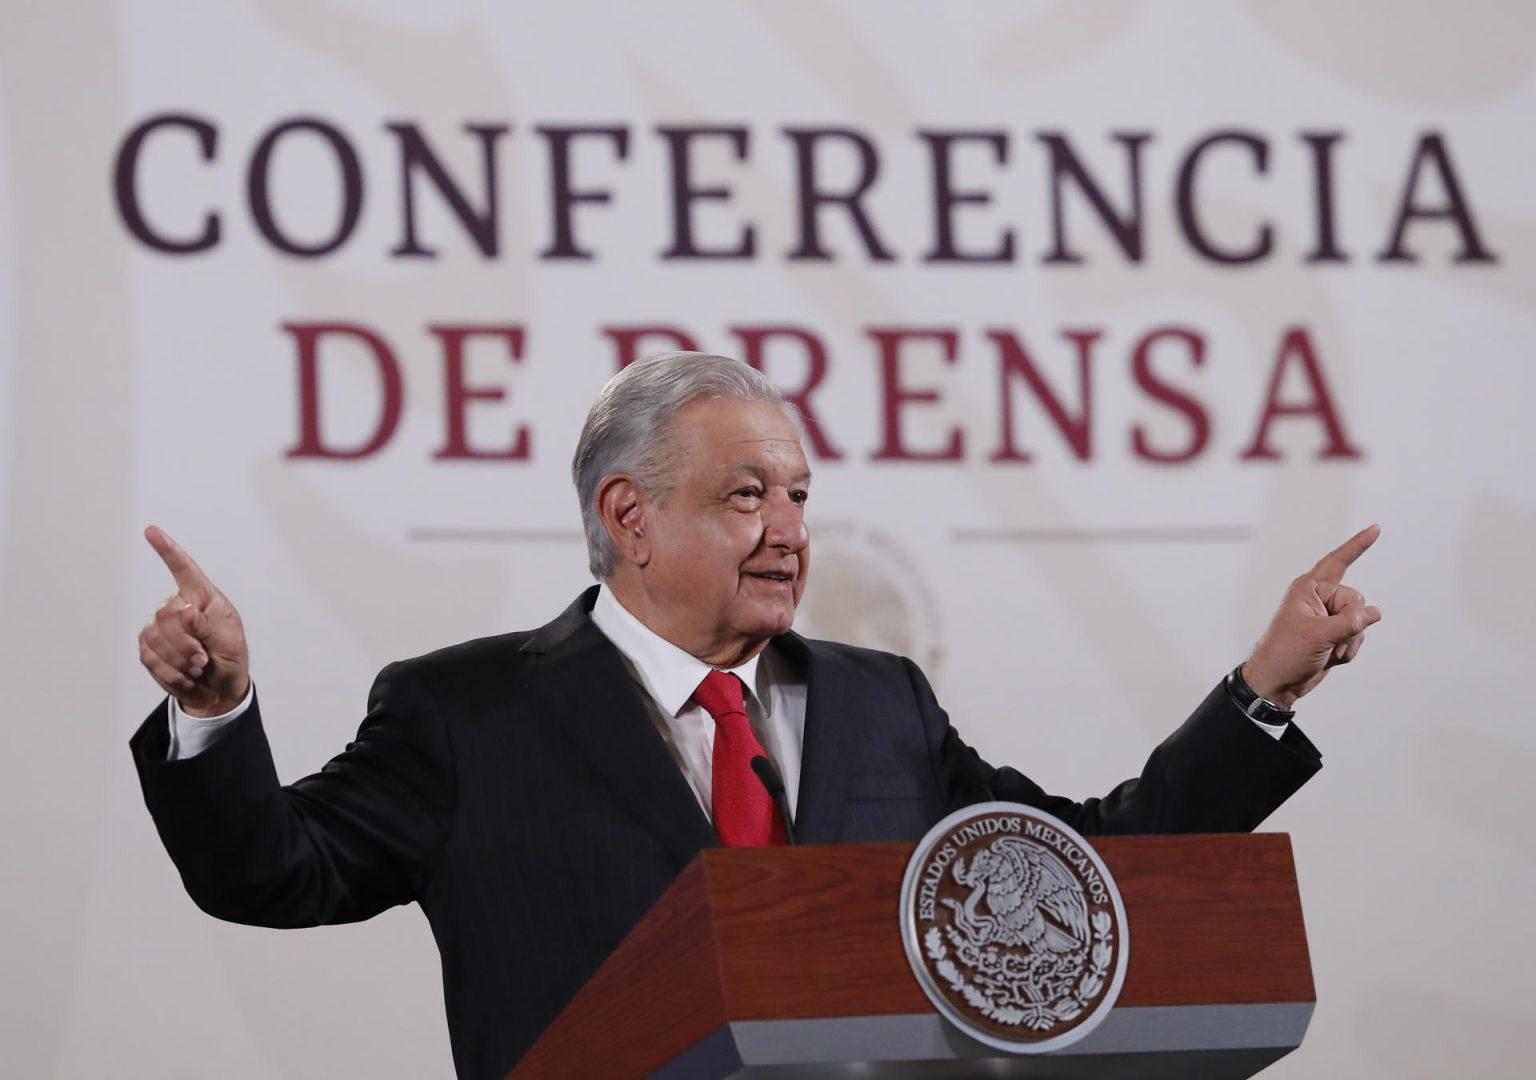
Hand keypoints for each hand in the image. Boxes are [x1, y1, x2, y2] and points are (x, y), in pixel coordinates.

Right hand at [138, 525, 249, 717]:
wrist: (217, 689)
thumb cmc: (229, 658)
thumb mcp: (230, 641)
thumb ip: (208, 626)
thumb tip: (186, 611)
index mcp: (203, 598)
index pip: (184, 569)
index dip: (167, 550)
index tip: (151, 531)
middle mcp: (178, 607)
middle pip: (167, 615)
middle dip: (186, 643)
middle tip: (203, 659)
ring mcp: (159, 627)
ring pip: (155, 637)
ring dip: (180, 660)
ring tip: (198, 667)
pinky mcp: (148, 647)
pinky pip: (149, 657)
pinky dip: (171, 672)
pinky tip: (186, 676)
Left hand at [1243, 524, 1382, 708]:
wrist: (1278, 682)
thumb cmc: (1286, 653)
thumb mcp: (1319, 635)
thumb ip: (1351, 621)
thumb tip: (1374, 613)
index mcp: (1308, 589)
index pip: (1338, 562)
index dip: (1357, 545)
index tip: (1375, 528)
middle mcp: (1320, 599)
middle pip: (1357, 599)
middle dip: (1350, 622)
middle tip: (1326, 637)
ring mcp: (1328, 618)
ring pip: (1361, 621)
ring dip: (1349, 641)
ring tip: (1325, 650)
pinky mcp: (1335, 635)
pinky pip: (1358, 638)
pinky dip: (1349, 651)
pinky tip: (1330, 658)